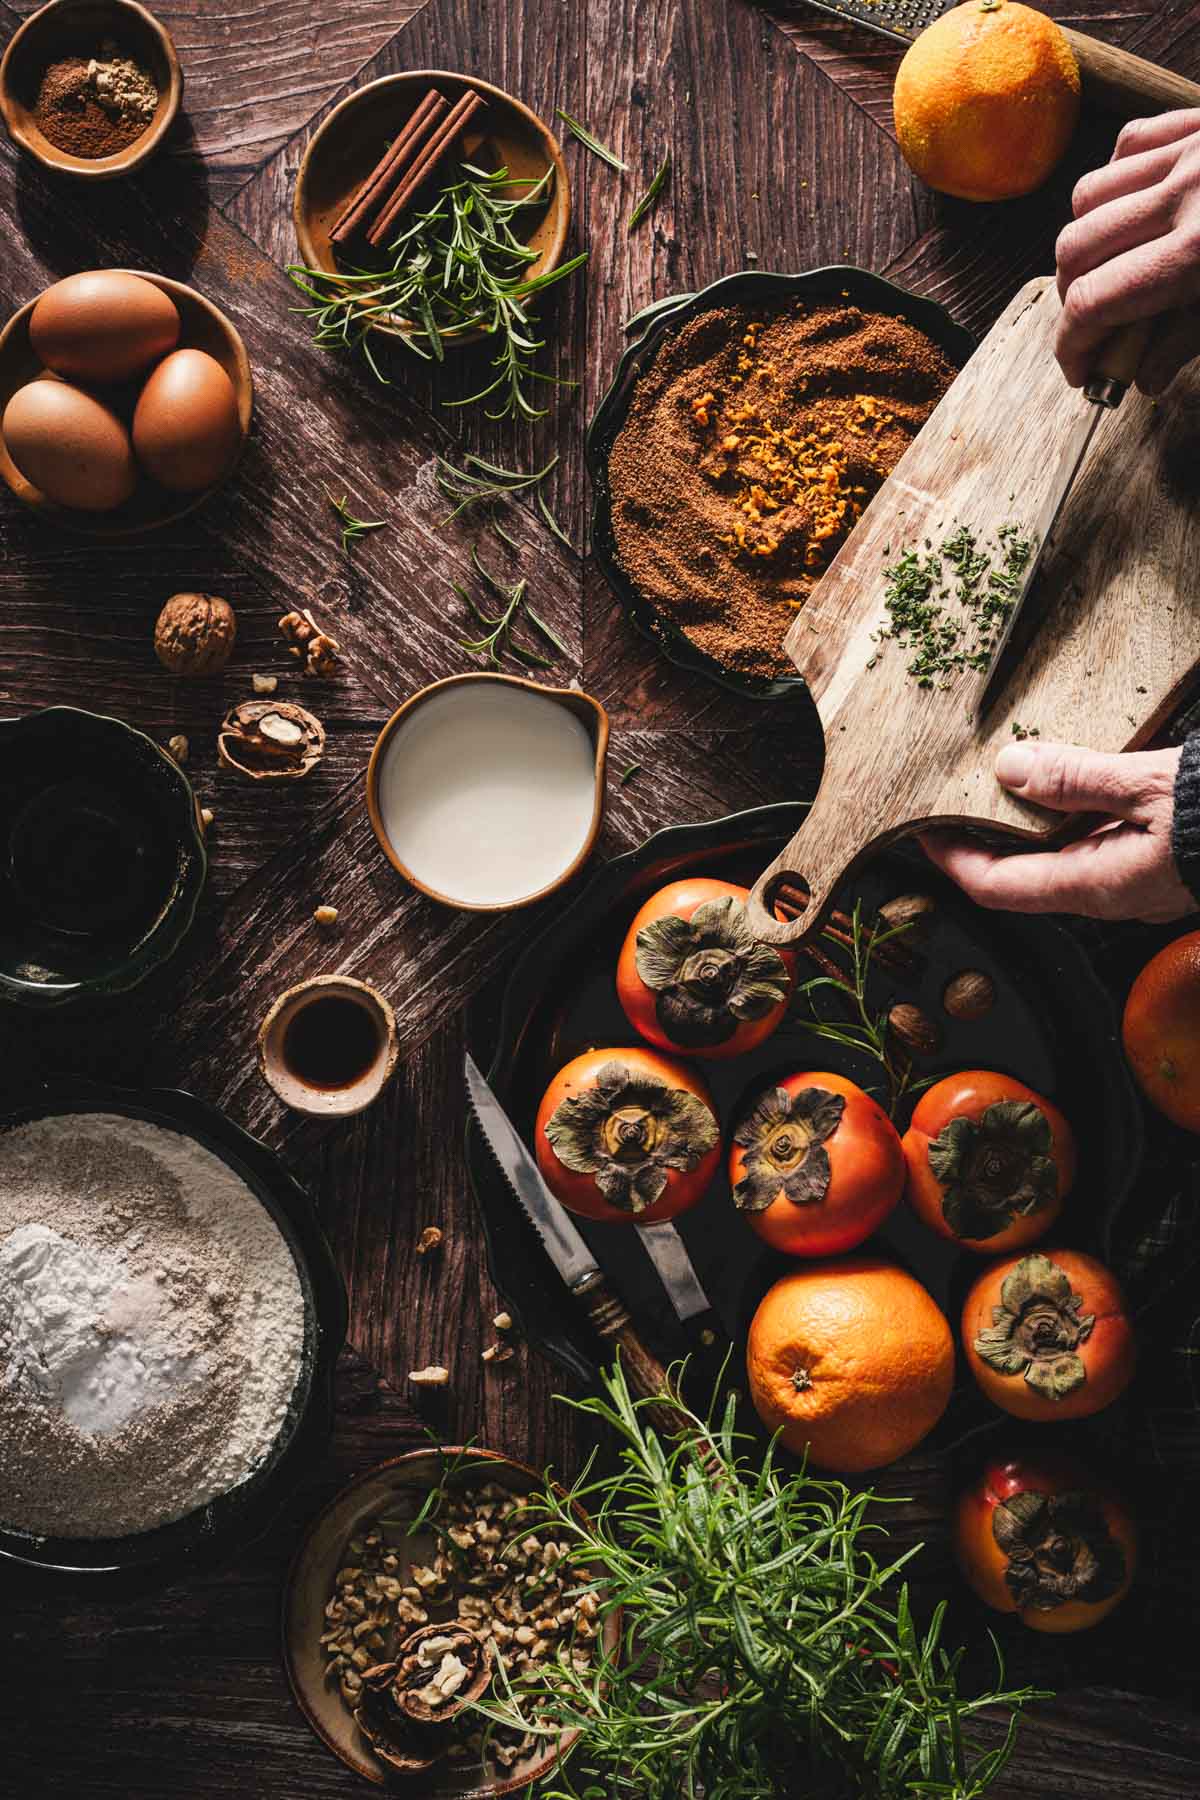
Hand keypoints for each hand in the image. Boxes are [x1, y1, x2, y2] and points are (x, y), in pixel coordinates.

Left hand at [921, 741, 1194, 923]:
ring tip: (1007, 781)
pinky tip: (1070, 788)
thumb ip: (1078, 778)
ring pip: (1060, 861)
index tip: (924, 827)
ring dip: (1028, 826)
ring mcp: (1134, 887)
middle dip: (984, 837)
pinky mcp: (1155, 869)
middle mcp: (1110, 896)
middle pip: (1021, 875)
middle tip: (958, 797)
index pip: (995, 886)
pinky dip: (1068, 822)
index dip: (951, 858)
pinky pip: (1095, 850)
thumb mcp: (1149, 783)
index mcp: (1096, 884)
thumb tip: (1011, 769)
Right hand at [1056, 109, 1199, 392]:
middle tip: (1094, 324)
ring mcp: (1189, 150)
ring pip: (1088, 197)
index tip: (1079, 371)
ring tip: (1109, 264)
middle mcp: (1184, 195)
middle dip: (1072, 297)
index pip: (1094, 305)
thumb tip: (1141, 376)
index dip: (1071, 347)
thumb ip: (1187, 342)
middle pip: (1075, 251)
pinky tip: (1128, 208)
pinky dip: (1114, 182)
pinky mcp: (1195, 121)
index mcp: (1198, 253)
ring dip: (1085, 239)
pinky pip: (1125, 146)